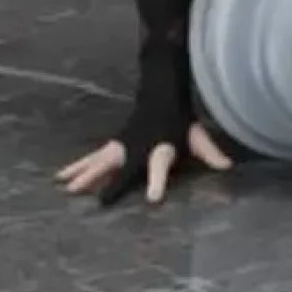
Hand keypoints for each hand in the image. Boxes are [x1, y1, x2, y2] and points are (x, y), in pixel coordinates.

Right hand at [58, 117, 233, 206]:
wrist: (161, 91)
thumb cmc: (179, 119)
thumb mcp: (197, 135)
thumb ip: (211, 151)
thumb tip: (229, 167)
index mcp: (160, 146)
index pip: (159, 165)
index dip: (158, 181)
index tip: (153, 199)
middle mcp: (137, 146)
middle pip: (118, 164)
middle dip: (102, 179)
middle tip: (87, 197)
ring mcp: (122, 144)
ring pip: (99, 160)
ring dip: (82, 174)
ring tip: (65, 188)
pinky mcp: (113, 144)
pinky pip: (92, 157)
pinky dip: (77, 167)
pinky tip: (62, 177)